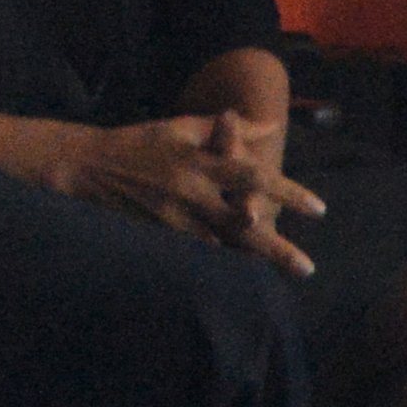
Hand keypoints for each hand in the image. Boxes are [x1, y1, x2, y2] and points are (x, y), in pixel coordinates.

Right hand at [57, 113, 322, 274]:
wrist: (88, 164)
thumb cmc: (141, 141)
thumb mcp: (182, 127)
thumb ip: (227, 129)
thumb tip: (270, 126)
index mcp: (199, 160)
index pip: (252, 175)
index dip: (287, 192)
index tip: (318, 209)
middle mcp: (190, 190)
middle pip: (243, 223)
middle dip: (276, 248)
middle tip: (308, 268)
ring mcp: (173, 215)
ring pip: (221, 245)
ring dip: (254, 261)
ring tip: (284, 278)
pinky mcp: (158, 232)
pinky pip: (194, 253)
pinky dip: (219, 264)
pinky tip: (242, 280)